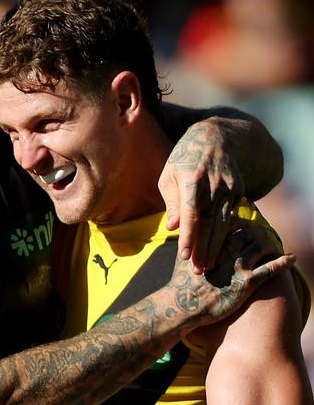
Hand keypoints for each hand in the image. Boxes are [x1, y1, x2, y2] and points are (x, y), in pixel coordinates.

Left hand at [159, 121, 244, 273]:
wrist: (213, 139)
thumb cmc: (182, 160)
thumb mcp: (169, 177)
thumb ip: (172, 203)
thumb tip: (173, 227)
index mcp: (191, 179)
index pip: (191, 214)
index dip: (188, 237)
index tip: (184, 256)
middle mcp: (213, 184)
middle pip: (209, 222)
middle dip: (203, 248)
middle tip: (197, 270)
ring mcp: (229, 187)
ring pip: (222, 222)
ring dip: (216, 246)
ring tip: (207, 265)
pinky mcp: (239, 190)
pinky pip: (231, 216)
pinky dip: (225, 234)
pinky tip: (219, 249)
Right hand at [166, 220, 293, 330]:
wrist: (184, 304)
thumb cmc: (183, 280)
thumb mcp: (184, 254)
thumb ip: (191, 240)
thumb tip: (187, 228)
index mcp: (212, 241)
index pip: (233, 223)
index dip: (242, 222)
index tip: (246, 225)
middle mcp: (226, 250)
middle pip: (250, 232)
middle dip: (258, 231)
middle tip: (262, 234)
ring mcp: (237, 266)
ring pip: (262, 247)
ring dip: (271, 244)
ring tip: (274, 245)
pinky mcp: (247, 283)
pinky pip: (270, 269)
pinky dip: (283, 262)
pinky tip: (291, 258)